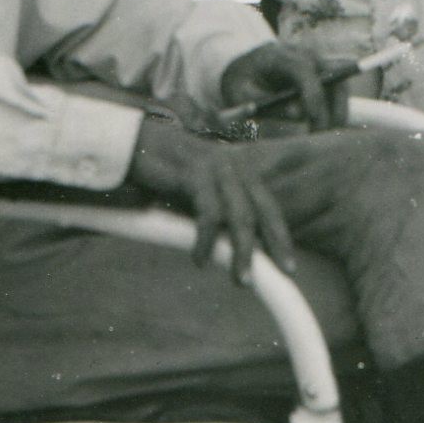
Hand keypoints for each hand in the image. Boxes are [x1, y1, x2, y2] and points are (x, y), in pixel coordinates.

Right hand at [128, 114, 301, 281]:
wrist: (134, 142)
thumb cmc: (166, 171)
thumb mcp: (199, 189)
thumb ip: (217, 209)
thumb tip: (229, 246)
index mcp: (240, 170)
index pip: (268, 206)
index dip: (280, 236)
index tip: (288, 265)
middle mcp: (234, 166)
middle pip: (262, 211)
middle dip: (276, 244)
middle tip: (284, 272)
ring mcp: (216, 168)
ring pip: (240, 216)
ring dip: (242, 252)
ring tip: (240, 280)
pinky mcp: (194, 173)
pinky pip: (208, 214)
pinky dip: (207, 241)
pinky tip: (200, 260)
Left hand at [218, 41, 352, 135]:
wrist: (246, 68)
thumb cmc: (241, 83)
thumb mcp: (241, 96)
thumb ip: (269, 105)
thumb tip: (299, 114)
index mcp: (279, 55)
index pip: (303, 70)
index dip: (312, 94)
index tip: (313, 119)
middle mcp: (304, 54)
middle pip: (332, 76)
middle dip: (333, 108)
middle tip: (321, 135)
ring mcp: (318, 61)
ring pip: (341, 85)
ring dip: (338, 111)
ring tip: (323, 134)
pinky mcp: (325, 73)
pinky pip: (339, 91)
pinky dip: (336, 109)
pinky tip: (327, 127)